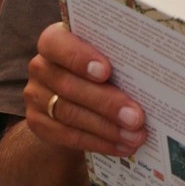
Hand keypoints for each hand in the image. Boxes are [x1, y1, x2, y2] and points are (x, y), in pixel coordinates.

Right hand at [23, 22, 147, 157]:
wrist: (71, 98)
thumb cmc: (97, 68)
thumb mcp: (102, 56)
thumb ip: (114, 58)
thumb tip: (149, 73)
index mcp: (55, 40)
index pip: (56, 42)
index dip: (79, 57)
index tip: (108, 71)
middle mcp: (40, 65)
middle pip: (69, 85)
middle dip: (107, 103)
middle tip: (136, 116)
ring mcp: (35, 95)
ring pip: (70, 114)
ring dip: (107, 128)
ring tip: (135, 135)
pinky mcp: (37, 123)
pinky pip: (67, 136)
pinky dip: (98, 142)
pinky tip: (121, 145)